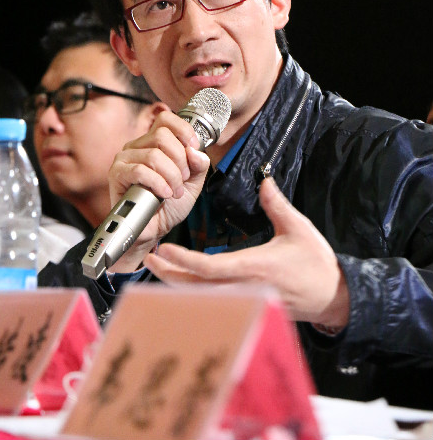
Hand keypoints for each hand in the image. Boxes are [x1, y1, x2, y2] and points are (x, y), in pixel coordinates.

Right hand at [107, 107, 209, 272]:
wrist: (154, 230)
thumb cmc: (170, 206)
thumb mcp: (193, 183)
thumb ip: (199, 165)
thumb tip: (195, 151)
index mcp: (154, 142)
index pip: (165, 119)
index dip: (183, 129)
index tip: (193, 146)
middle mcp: (137, 146)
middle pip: (162, 136)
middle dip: (179, 160)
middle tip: (183, 179)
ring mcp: (124, 158)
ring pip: (153, 154)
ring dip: (171, 175)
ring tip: (174, 191)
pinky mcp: (116, 174)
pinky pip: (140, 171)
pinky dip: (158, 183)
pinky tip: (164, 194)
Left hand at [144, 177, 349, 327]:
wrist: (332, 296)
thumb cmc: (315, 263)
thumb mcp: (298, 228)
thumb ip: (276, 204)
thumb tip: (264, 180)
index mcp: (253, 266)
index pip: (210, 267)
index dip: (184, 260)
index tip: (166, 248)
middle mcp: (244, 286)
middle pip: (198, 287)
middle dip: (170, 274)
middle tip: (150, 258)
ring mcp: (245, 297)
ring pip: (203, 295)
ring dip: (178, 282)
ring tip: (159, 266)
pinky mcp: (247, 302)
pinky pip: (214, 299)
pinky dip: (194, 289)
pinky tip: (182, 279)